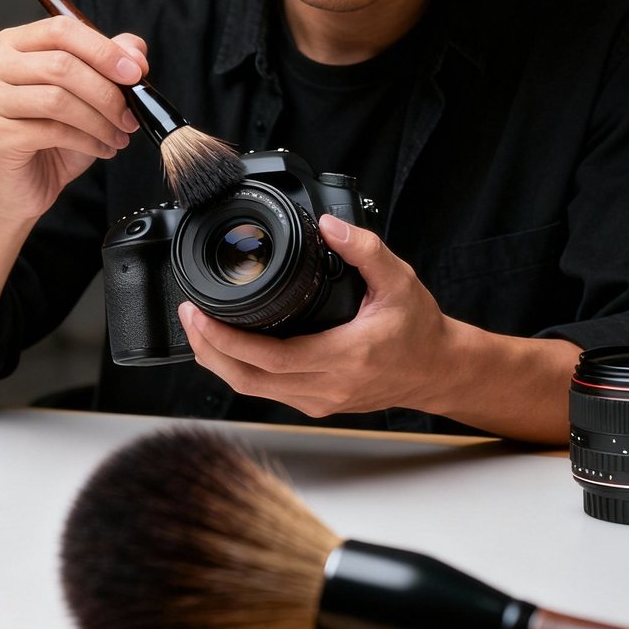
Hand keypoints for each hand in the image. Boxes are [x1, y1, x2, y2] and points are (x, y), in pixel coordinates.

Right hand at [0, 16, 148, 221]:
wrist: (21, 185)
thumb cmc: (52, 137)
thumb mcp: (86, 94)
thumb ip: (107, 64)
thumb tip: (135, 51)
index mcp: (13, 43)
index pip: (61, 30)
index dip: (104, 50)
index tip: (136, 72)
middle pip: (62, 64)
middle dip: (107, 91)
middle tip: (131, 114)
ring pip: (58, 99)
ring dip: (100, 120)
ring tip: (119, 135)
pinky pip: (53, 131)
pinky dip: (89, 141)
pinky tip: (103, 149)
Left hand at [177, 213, 458, 416]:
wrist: (439, 370)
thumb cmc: (420, 331)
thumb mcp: (398, 281)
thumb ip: (364, 250)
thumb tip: (328, 225)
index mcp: (345, 357)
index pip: (270, 358)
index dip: (227, 339)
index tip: (201, 314)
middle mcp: (327, 385)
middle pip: (248, 380)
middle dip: (209, 350)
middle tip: (189, 317)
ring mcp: (320, 400)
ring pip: (253, 391)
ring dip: (219, 362)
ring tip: (199, 329)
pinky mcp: (317, 403)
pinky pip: (267, 391)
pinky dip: (240, 369)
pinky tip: (228, 348)